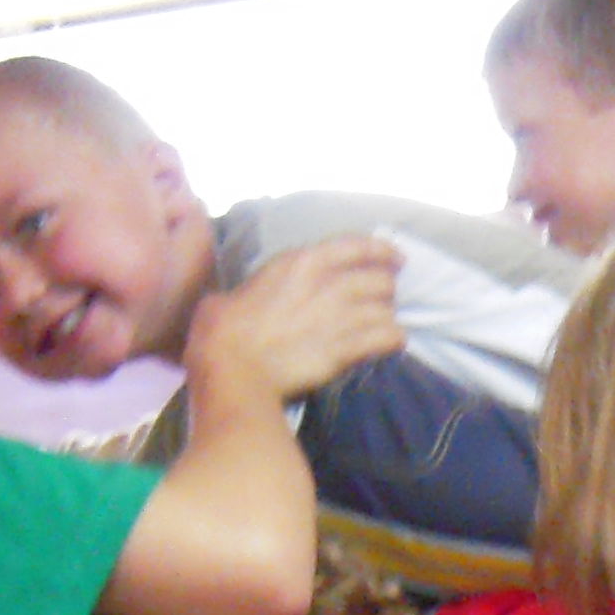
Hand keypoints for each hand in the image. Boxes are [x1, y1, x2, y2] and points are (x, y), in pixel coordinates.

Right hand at [192, 235, 404, 405]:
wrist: (232, 368)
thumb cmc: (220, 330)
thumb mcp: (235, 292)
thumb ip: (256, 289)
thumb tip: (247, 298)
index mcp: (300, 262)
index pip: (355, 246)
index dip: (381, 251)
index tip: (394, 257)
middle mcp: (327, 284)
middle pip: (378, 280)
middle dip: (385, 290)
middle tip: (384, 300)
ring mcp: (339, 316)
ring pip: (385, 310)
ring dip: (388, 318)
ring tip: (386, 326)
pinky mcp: (345, 348)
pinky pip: (385, 338)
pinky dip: (393, 339)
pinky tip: (393, 344)